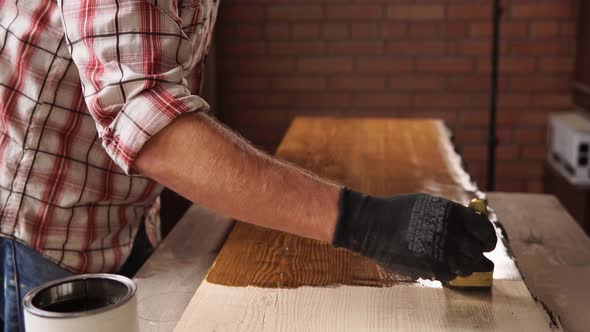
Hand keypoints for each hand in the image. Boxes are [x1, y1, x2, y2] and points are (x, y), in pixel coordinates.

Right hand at [332, 188, 496, 281]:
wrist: (372, 226)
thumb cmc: (398, 211)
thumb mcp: (429, 204)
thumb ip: (452, 215)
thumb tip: (473, 227)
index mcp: (452, 213)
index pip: (484, 230)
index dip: (487, 238)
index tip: (484, 242)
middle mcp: (451, 234)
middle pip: (478, 251)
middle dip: (475, 253)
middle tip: (469, 254)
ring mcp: (441, 253)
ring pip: (467, 267)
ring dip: (463, 265)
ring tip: (452, 260)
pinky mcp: (431, 269)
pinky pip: (450, 276)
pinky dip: (447, 272)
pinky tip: (437, 263)